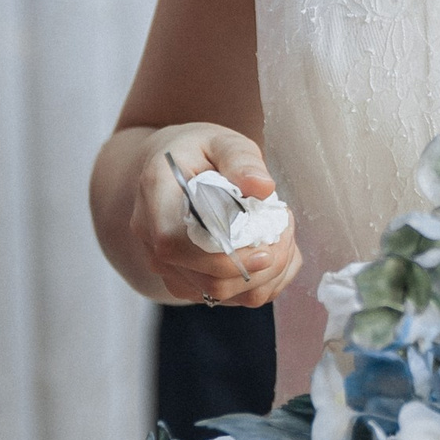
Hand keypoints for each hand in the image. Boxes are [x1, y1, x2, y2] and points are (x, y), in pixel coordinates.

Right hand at [110, 125, 302, 309]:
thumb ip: (241, 159)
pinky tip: (275, 250)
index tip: (264, 250)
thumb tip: (263, 187)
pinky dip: (263, 281)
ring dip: (266, 275)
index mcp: (155, 196)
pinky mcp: (189, 282)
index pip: (175, 243)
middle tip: (285, 228)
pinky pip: (230, 298)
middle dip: (260, 267)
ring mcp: (169, 267)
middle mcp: (153, 241)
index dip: (221, 258)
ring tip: (282, 235)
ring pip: (222, 295)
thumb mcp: (220, 140)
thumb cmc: (197, 152)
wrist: (173, 170)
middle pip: (206, 280)